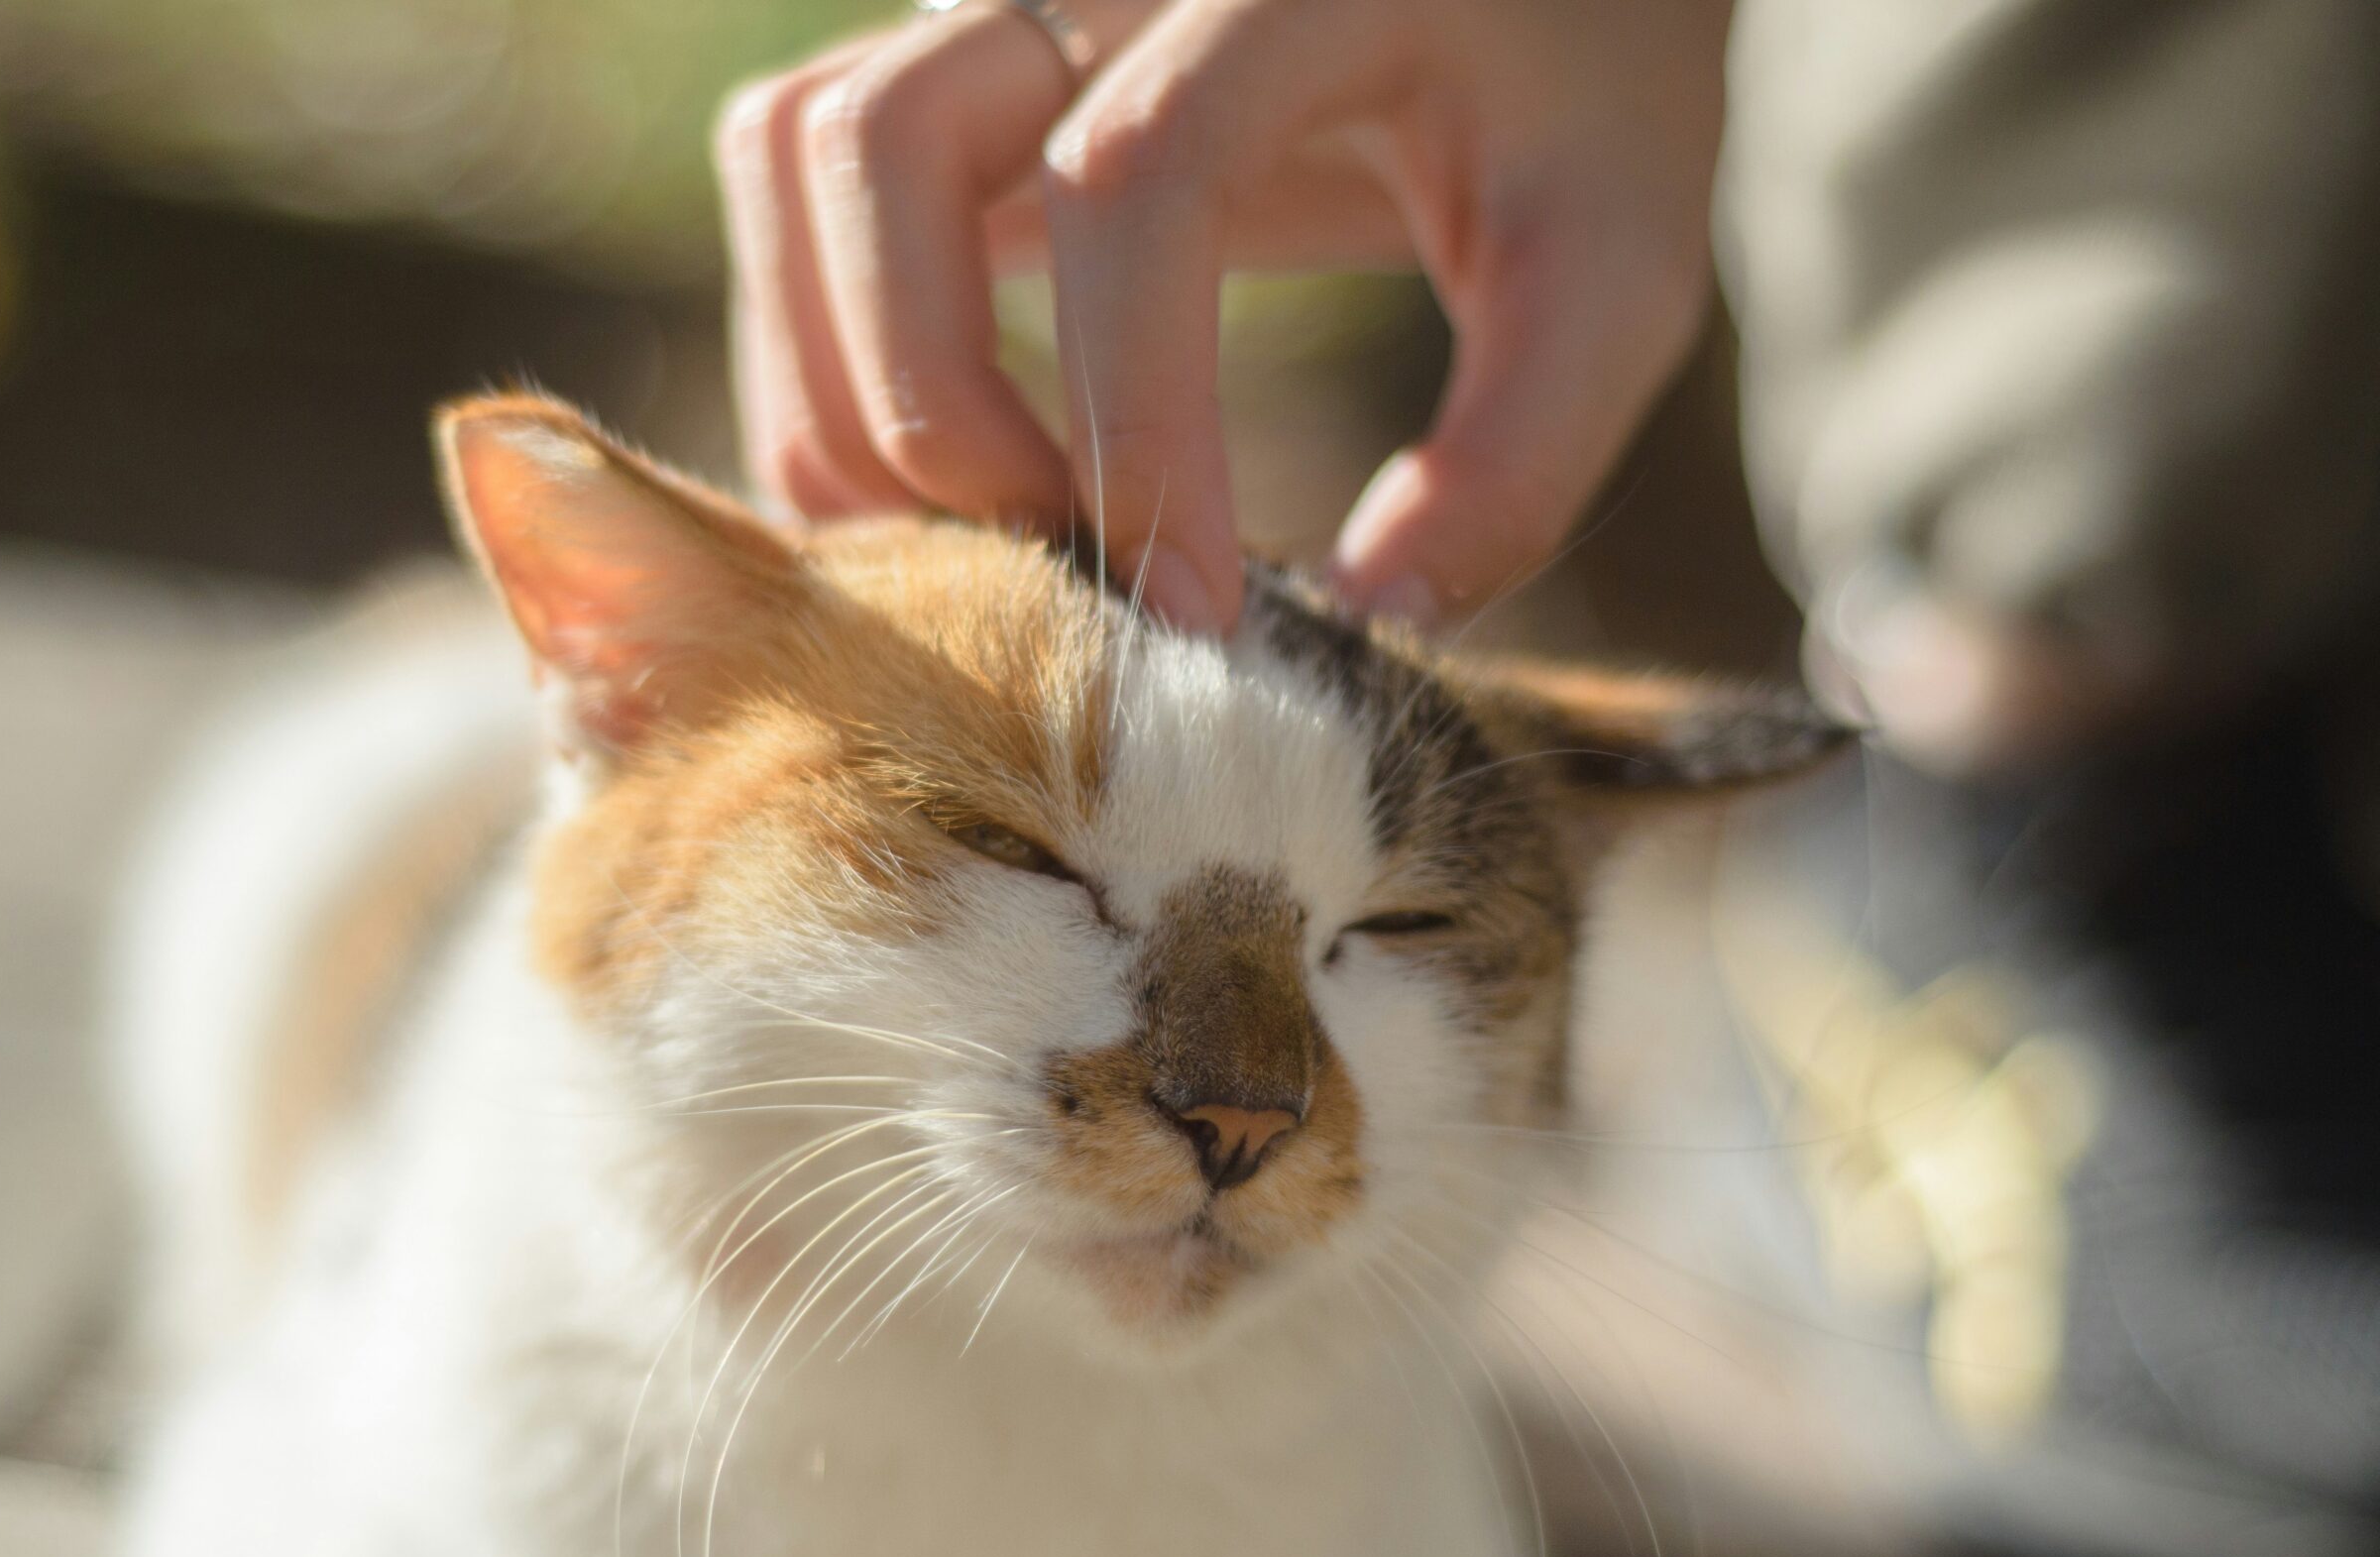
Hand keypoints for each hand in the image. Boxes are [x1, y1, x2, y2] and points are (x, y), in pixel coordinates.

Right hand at [718, 0, 1729, 632]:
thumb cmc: (1579, 101)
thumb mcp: (1614, 267)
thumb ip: (1516, 455)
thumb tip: (1359, 639)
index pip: (1136, 182)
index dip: (1140, 417)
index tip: (1201, 609)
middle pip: (884, 147)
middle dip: (932, 403)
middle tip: (1064, 571)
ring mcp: (1002, 2)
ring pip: (797, 158)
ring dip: (839, 383)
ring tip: (983, 540)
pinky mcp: (957, 74)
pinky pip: (800, 190)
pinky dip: (826, 354)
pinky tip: (954, 484)